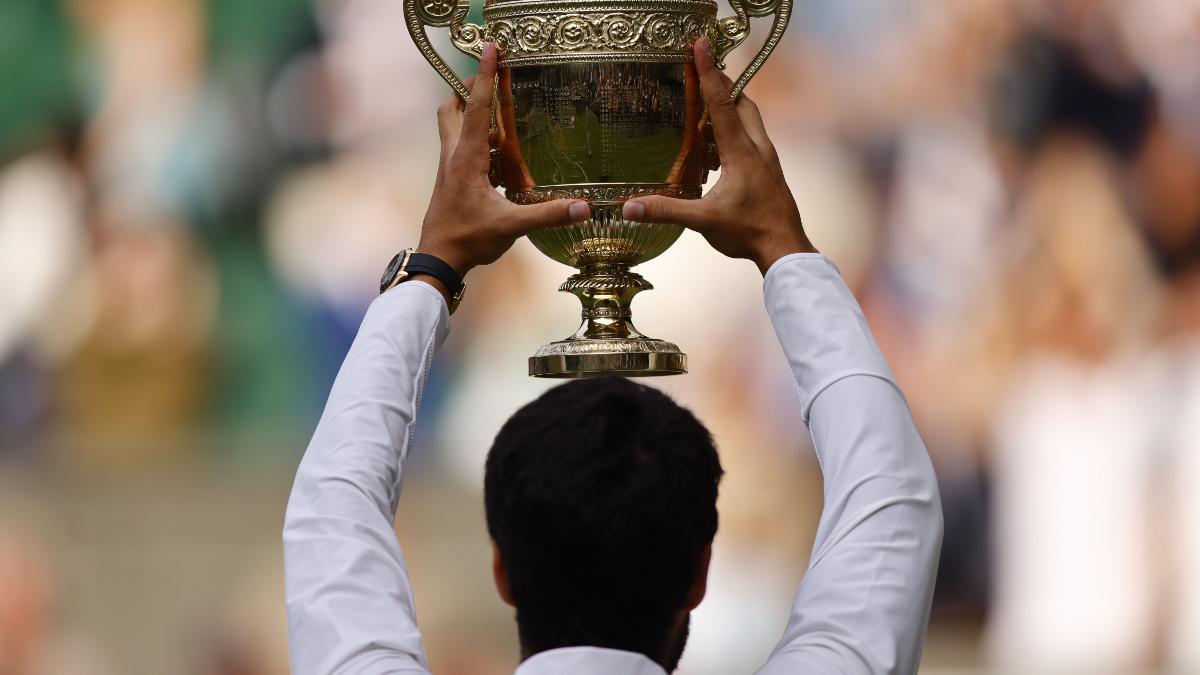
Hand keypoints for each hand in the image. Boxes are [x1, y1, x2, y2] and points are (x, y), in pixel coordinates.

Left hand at [418, 41, 589, 280]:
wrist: (438, 259)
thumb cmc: (469, 239)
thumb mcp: (512, 227)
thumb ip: (548, 215)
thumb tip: (585, 208)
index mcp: (467, 157)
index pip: (476, 106)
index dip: (483, 75)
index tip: (490, 48)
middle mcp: (453, 156)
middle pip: (452, 109)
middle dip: (467, 90)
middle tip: (488, 81)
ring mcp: (449, 169)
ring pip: (452, 128)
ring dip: (470, 115)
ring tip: (498, 117)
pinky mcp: (451, 181)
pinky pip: (460, 150)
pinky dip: (475, 142)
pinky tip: (496, 156)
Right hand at [621, 38, 815, 274]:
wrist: (785, 249)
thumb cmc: (748, 232)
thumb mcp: (703, 221)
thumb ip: (666, 210)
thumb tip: (628, 207)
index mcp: (741, 152)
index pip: (721, 103)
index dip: (708, 73)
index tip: (700, 45)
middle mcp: (758, 147)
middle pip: (742, 102)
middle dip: (723, 83)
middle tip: (702, 71)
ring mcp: (767, 158)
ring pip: (751, 118)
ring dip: (731, 105)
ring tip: (707, 104)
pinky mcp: (769, 169)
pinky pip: (752, 136)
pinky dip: (736, 128)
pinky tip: (719, 144)